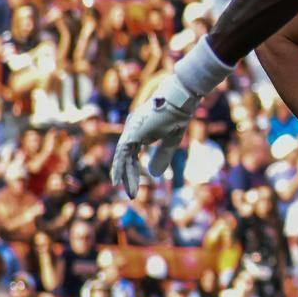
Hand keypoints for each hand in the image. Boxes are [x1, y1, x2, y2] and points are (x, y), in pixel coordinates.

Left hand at [111, 72, 204, 195]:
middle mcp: (131, 131)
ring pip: (123, 158)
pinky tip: (118, 181)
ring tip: (129, 192)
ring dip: (125, 176)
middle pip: (126, 159)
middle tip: (132, 195)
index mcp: (139, 133)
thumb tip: (154, 174)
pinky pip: (122, 154)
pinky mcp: (132, 133)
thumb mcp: (171, 141)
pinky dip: (119, 168)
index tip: (135, 187)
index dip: (133, 171)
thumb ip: (162, 156)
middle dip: (129, 177)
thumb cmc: (177, 116)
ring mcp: (130, 131)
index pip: (132, 156)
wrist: (179, 101)